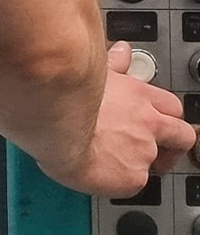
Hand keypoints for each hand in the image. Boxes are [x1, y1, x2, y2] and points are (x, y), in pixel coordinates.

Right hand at [45, 42, 196, 194]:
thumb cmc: (65, 96)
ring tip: (116, 163)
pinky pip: (136, 183)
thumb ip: (113, 63)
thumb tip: (122, 51)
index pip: (172, 106)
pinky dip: (121, 181)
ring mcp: (144, 151)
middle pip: (183, 136)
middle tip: (156, 149)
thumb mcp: (91, 71)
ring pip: (158, 163)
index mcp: (139, 95)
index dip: (166, 117)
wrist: (52, 124)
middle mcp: (148, 123)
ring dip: (141, 163)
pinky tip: (101, 173)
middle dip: (173, 145)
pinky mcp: (134, 177)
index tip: (156, 122)